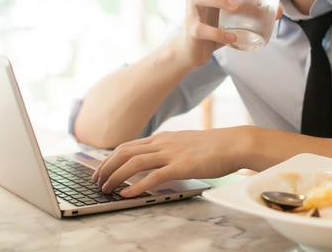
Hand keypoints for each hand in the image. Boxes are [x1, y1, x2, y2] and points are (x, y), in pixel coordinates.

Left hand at [92, 128, 246, 196]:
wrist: (234, 143)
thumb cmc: (213, 147)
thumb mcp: (184, 144)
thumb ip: (168, 151)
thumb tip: (153, 161)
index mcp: (163, 138)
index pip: (128, 146)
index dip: (110, 158)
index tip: (100, 170)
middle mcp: (163, 143)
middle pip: (125, 152)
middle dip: (106, 167)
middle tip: (96, 181)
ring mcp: (172, 153)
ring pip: (134, 162)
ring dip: (116, 176)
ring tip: (106, 189)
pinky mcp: (182, 166)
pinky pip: (154, 176)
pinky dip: (137, 185)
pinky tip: (127, 194)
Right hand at [173, 0, 253, 66]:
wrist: (193, 50)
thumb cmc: (215, 25)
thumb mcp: (234, 16)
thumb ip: (254, 11)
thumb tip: (280, 11)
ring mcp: (192, 11)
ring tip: (237, 6)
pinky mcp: (191, 30)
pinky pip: (200, 28)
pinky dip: (216, 33)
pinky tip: (231, 37)